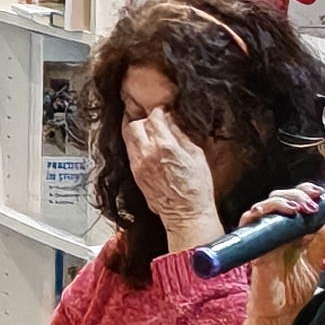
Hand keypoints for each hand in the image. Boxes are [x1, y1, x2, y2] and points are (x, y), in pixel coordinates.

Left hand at [124, 106, 221, 249]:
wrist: (185, 213)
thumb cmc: (196, 188)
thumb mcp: (196, 155)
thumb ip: (181, 135)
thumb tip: (172, 121)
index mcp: (164, 146)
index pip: (154, 118)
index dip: (159, 112)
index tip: (164, 111)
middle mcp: (146, 154)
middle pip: (135, 125)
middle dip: (144, 119)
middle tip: (154, 120)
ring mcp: (138, 165)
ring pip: (128, 138)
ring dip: (137, 131)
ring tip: (148, 131)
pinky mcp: (135, 174)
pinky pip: (130, 152)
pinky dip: (136, 145)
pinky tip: (147, 147)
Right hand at [234, 182, 324, 324]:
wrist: (279, 314)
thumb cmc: (292, 292)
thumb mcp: (316, 262)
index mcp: (289, 233)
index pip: (292, 203)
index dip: (304, 192)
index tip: (321, 193)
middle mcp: (273, 232)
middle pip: (277, 199)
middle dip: (296, 193)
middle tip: (314, 198)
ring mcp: (261, 238)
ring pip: (263, 206)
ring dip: (282, 200)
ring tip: (301, 205)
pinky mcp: (254, 247)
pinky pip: (250, 222)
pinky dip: (262, 212)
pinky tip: (282, 212)